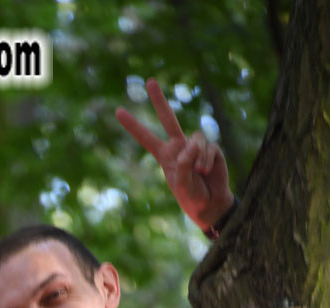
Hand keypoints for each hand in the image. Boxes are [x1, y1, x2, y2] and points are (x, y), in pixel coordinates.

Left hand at [116, 78, 232, 231]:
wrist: (211, 205)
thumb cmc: (192, 197)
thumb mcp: (182, 184)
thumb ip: (184, 163)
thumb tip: (193, 141)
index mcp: (165, 155)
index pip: (146, 138)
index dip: (133, 125)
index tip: (118, 111)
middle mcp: (178, 146)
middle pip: (167, 118)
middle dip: (159, 99)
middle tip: (149, 81)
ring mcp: (195, 145)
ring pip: (195, 138)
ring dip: (198, 158)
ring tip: (200, 173)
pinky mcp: (210, 147)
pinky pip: (208, 146)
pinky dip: (207, 160)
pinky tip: (207, 171)